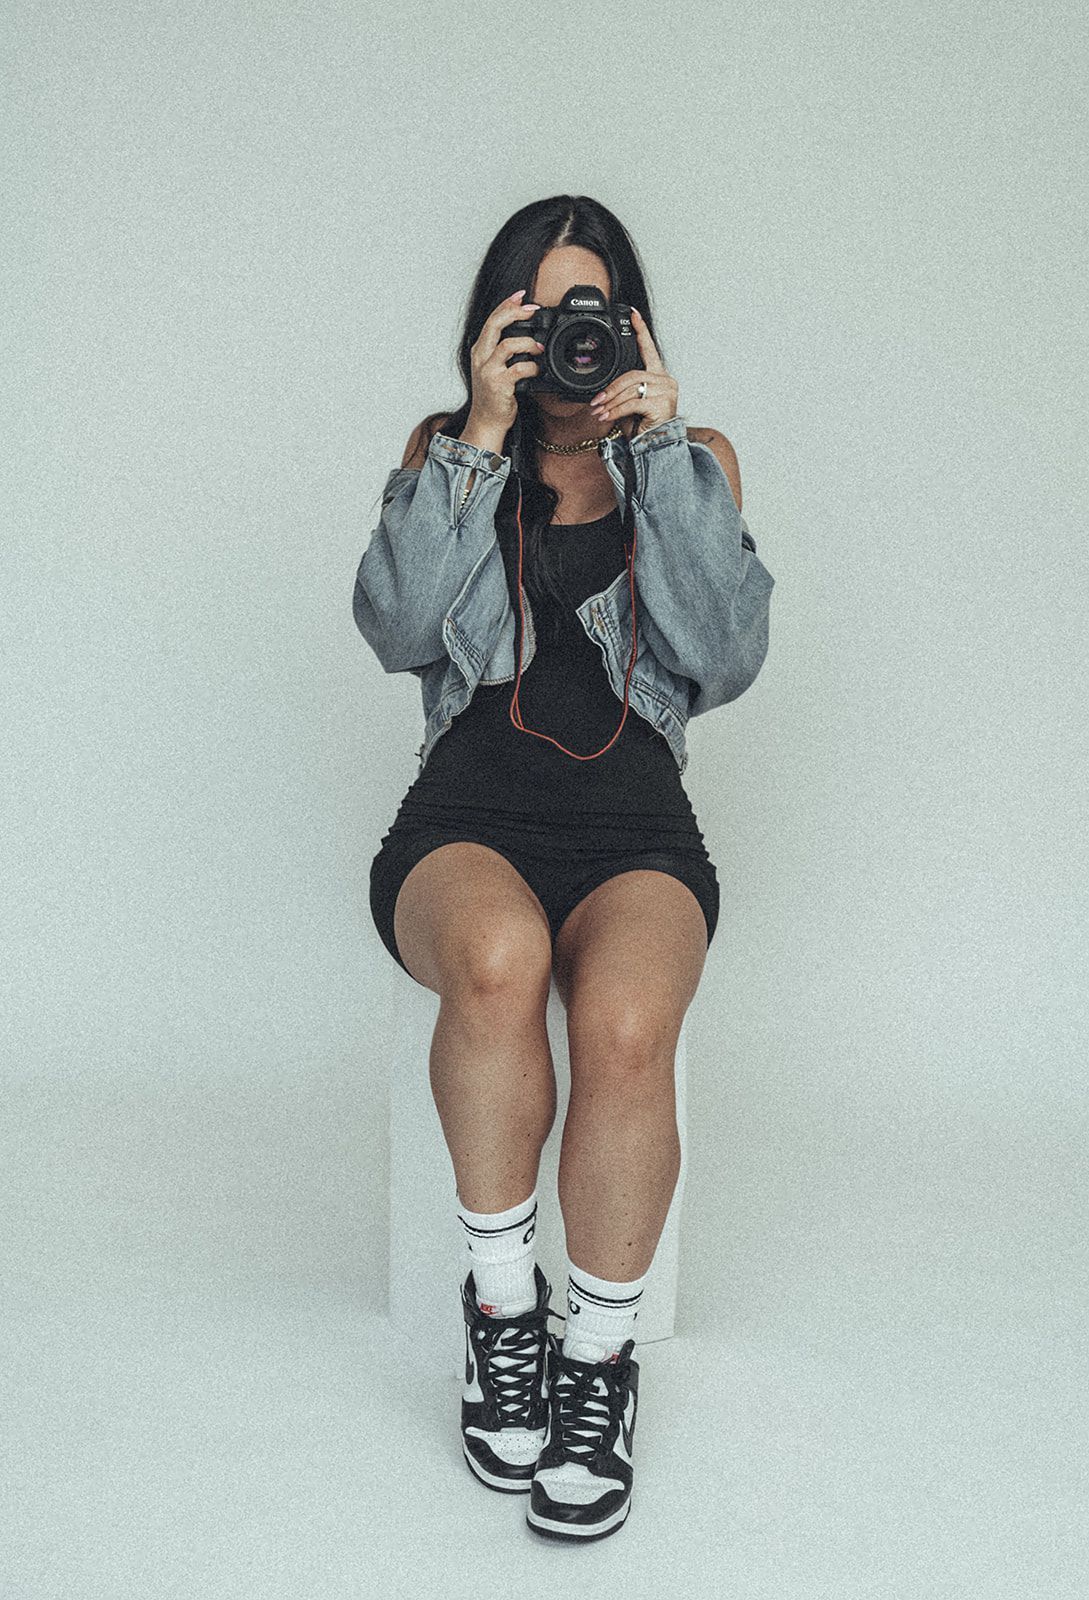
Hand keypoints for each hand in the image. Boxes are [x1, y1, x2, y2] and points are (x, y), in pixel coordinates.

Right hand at [466, 289, 545, 436]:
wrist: (487, 422)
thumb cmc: (494, 395)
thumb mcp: (495, 368)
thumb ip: (506, 352)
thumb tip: (529, 335)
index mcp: (480, 350)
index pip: (491, 319)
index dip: (506, 304)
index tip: (522, 296)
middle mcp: (481, 357)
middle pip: (494, 324)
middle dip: (515, 313)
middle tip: (533, 310)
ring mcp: (488, 371)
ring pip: (507, 345)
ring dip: (528, 342)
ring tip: (540, 347)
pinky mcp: (498, 385)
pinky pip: (518, 369)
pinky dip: (532, 367)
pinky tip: (538, 369)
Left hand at [589, 307, 678, 435]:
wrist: (655, 448)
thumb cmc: (642, 428)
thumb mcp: (627, 405)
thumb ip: (620, 392)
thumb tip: (600, 392)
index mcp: (658, 376)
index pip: (648, 349)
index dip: (640, 330)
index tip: (632, 314)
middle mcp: (665, 380)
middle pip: (632, 374)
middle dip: (611, 389)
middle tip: (596, 402)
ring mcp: (667, 391)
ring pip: (631, 388)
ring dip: (610, 402)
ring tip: (599, 412)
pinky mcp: (663, 404)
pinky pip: (632, 403)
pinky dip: (615, 411)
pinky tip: (606, 417)